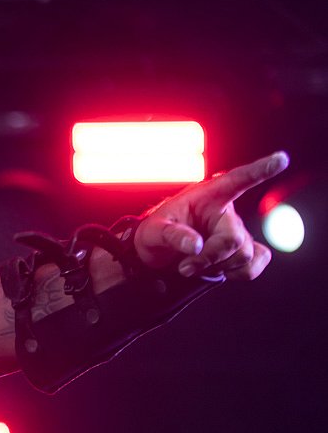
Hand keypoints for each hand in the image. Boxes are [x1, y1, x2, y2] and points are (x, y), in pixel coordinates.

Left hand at [133, 151, 288, 279]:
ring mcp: (237, 232)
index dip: (260, 170)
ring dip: (217, 267)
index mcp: (207, 195)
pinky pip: (255, 264)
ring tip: (194, 265)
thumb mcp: (153, 231)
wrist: (157, 254)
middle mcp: (227, 212)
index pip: (236, 180)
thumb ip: (172, 235)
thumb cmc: (155, 234)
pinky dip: (239, 273)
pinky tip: (219, 270)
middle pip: (234, 240)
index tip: (280, 159)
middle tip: (185, 266)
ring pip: (244, 256)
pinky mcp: (242, 250)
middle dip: (209, 257)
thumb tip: (196, 245)